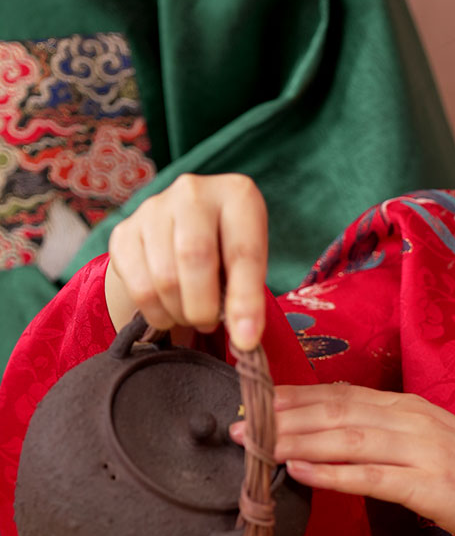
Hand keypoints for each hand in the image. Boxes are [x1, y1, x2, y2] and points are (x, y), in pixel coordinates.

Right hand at [104, 173, 267, 349]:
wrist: (183, 230)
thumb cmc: (226, 249)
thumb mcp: (248, 263)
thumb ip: (248, 297)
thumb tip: (244, 342)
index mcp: (237, 194)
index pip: (243, 252)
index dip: (245, 301)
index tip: (245, 341)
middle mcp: (193, 192)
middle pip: (195, 259)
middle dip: (203, 308)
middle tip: (209, 324)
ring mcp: (153, 208)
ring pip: (163, 277)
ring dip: (178, 312)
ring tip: (191, 314)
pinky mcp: (124, 231)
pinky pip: (137, 285)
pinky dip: (154, 311)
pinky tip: (167, 310)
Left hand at [247, 384, 454, 535]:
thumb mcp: (436, 447)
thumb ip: (392, 442)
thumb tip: (344, 446)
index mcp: (411, 409)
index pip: (341, 394)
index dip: (294, 397)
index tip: (253, 401)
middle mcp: (412, 420)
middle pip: (335, 410)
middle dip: (281, 415)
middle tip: (234, 422)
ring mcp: (421, 450)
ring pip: (345, 437)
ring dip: (294, 439)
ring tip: (253, 444)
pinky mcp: (428, 484)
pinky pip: (370, 476)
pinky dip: (331, 471)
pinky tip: (299, 472)